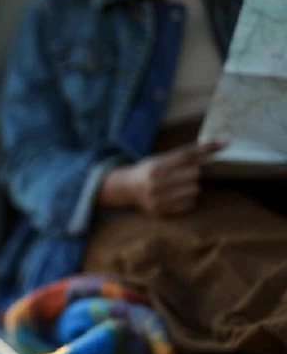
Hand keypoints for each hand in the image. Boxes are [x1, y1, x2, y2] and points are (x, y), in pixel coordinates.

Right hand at [99, 141, 225, 215]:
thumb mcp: (160, 158)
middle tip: (182, 174)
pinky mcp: (162, 211)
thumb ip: (182, 155)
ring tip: (178, 186)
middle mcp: (156, 183)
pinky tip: (176, 196)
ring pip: (194, 190)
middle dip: (192, 172)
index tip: (225, 142)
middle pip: (194, 173)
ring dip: (191, 186)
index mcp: (156, 166)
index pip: (186, 155)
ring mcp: (159, 198)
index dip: (206, 148)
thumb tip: (216, 145)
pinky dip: (187, 199)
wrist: (127, 189)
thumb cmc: (149, 170)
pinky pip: (189, 203)